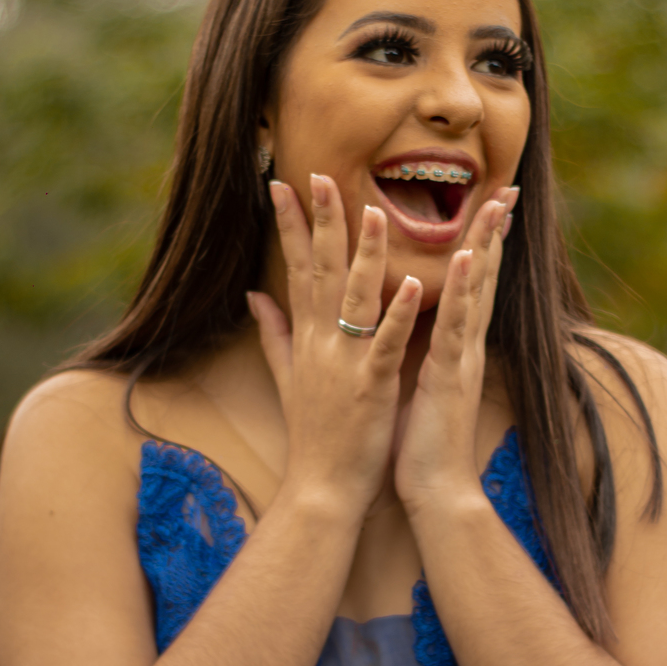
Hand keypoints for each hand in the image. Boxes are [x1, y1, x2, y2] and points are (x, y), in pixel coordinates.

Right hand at [248, 175, 421, 516]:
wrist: (321, 490)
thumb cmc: (313, 436)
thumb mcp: (285, 379)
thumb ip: (272, 334)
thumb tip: (253, 295)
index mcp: (306, 338)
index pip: (295, 269)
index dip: (289, 226)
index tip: (283, 183)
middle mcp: (321, 343)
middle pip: (320, 271)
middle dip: (321, 221)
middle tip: (324, 174)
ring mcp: (345, 364)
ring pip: (355, 298)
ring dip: (364, 254)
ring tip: (374, 211)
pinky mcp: (371, 387)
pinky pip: (386, 344)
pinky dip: (399, 314)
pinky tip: (413, 283)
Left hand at [394, 191, 514, 518]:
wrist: (434, 490)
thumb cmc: (417, 441)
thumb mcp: (409, 382)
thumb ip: (406, 348)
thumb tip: (400, 326)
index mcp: (451, 345)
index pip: (466, 285)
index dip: (476, 244)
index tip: (485, 204)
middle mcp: (464, 345)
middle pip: (483, 277)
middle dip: (493, 232)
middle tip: (509, 187)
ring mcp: (461, 357)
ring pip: (477, 291)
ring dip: (487, 246)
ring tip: (497, 203)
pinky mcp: (451, 374)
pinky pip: (459, 326)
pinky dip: (467, 291)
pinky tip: (473, 258)